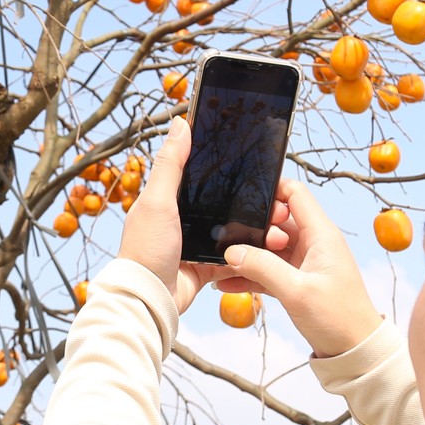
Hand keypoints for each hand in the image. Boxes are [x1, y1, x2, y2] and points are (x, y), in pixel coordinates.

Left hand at [116, 117, 289, 312]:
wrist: (148, 300)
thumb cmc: (145, 249)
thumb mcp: (157, 202)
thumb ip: (170, 165)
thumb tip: (180, 124)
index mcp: (167, 199)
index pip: (199, 174)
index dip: (226, 167)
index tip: (252, 162)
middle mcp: (182, 219)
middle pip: (224, 202)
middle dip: (251, 202)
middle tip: (276, 200)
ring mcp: (195, 243)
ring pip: (234, 229)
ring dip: (257, 229)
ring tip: (279, 226)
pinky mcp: (206, 266)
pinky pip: (234, 256)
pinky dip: (252, 253)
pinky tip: (270, 247)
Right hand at [213, 179, 383, 357]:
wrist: (354, 351)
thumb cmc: (337, 318)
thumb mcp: (297, 291)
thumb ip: (263, 267)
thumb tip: (232, 251)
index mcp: (320, 234)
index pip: (295, 193)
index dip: (270, 190)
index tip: (243, 199)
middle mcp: (313, 242)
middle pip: (275, 221)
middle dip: (251, 228)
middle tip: (231, 243)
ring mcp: (304, 262)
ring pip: (268, 248)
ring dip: (247, 255)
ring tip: (220, 264)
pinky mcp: (297, 280)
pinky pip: (268, 269)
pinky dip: (250, 274)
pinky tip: (226, 283)